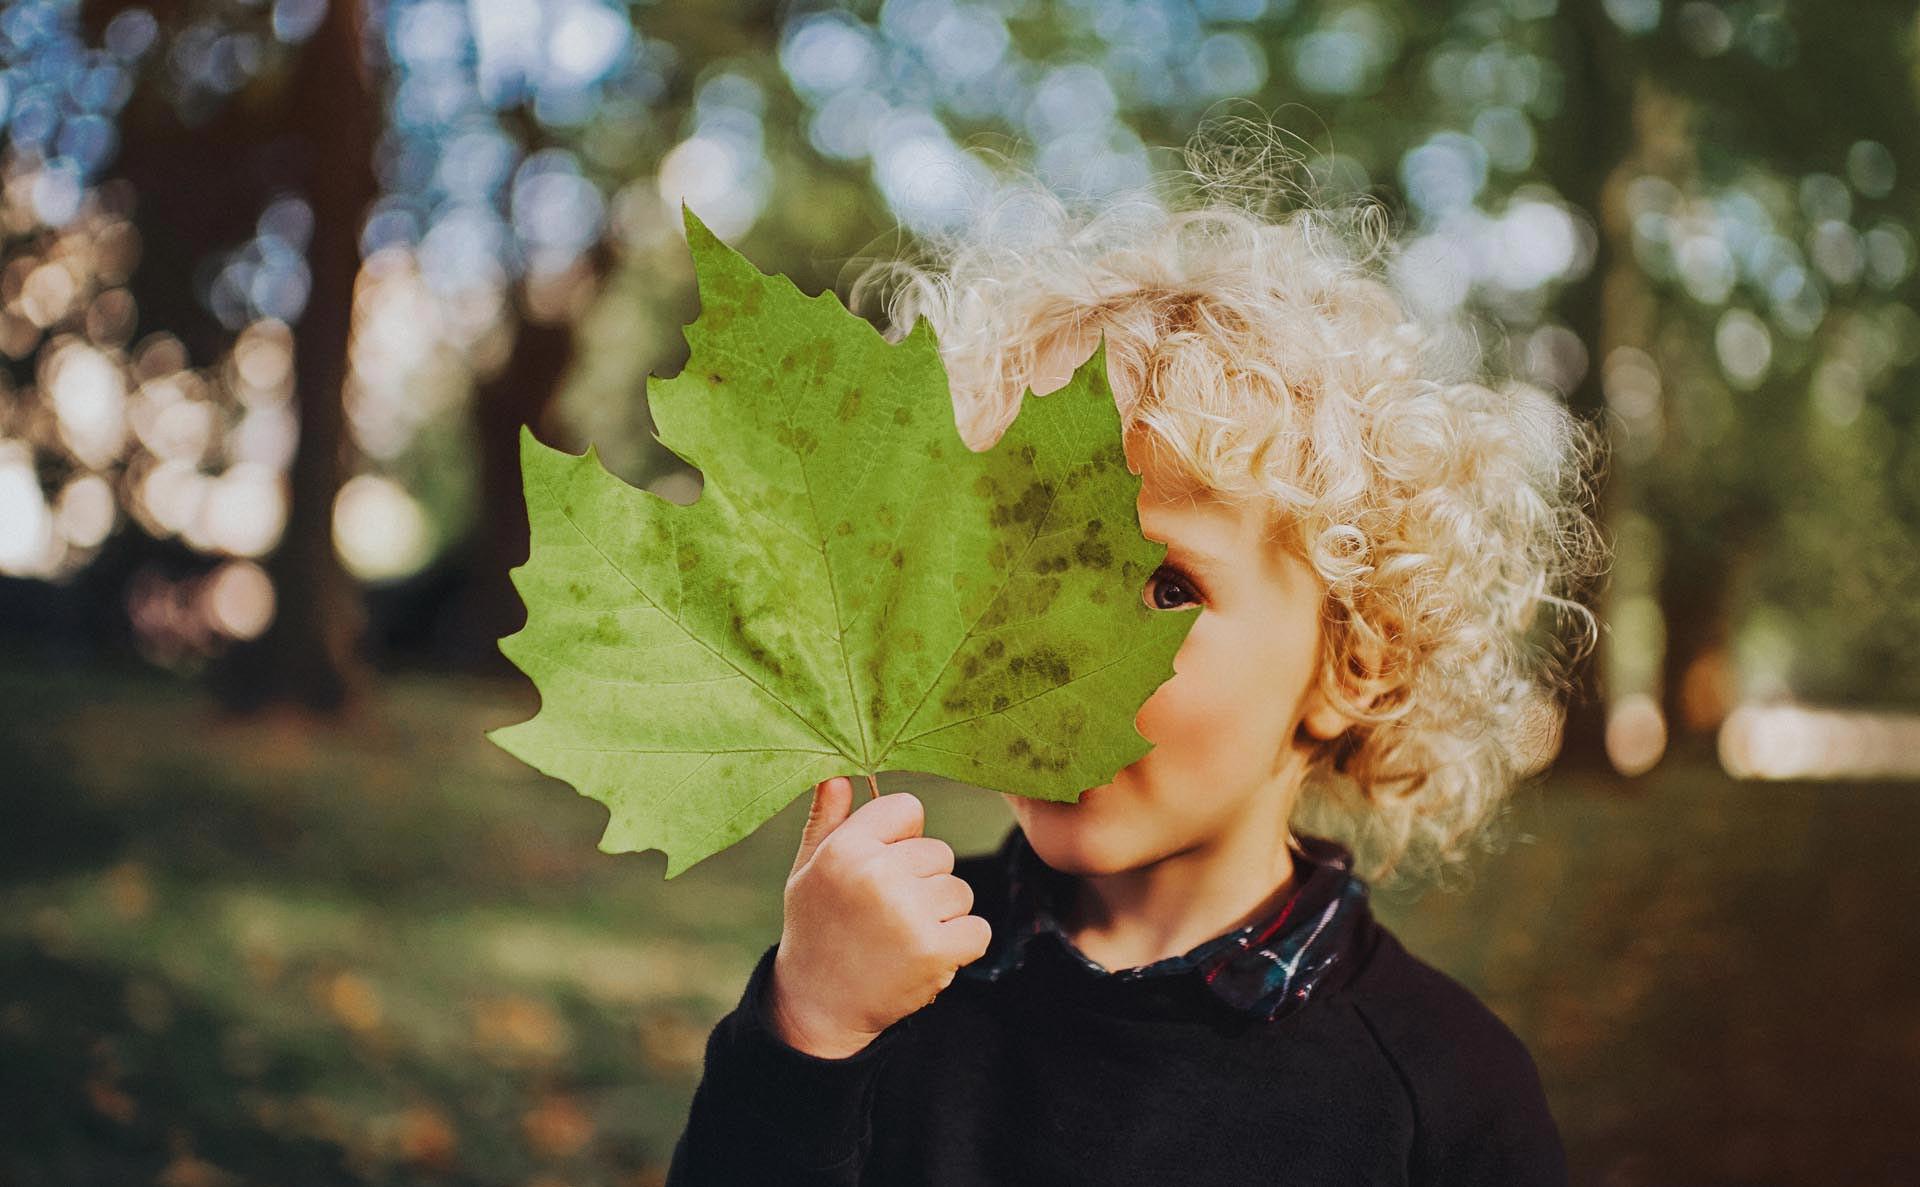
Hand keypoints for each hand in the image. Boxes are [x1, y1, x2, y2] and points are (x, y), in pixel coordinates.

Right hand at [765, 777, 992, 1059]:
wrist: (818, 1008)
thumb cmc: (816, 929)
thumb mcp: (808, 871)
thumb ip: (828, 820)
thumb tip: (842, 773)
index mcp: (845, 849)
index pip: (908, 808)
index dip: (900, 838)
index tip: (880, 868)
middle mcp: (876, 874)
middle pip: (938, 852)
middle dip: (922, 882)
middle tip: (885, 915)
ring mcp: (907, 913)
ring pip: (959, 891)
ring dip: (941, 916)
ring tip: (901, 938)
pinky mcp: (934, 951)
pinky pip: (977, 930)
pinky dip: (959, 946)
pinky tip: (924, 957)